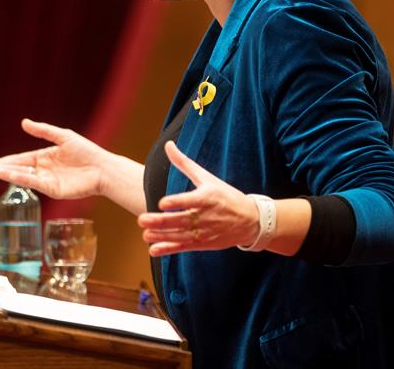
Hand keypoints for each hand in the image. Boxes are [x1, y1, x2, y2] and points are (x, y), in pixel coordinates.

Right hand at [0, 119, 110, 199]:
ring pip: (24, 177)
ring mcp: (49, 181)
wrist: (103, 168)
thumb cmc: (86, 151)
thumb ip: (43, 130)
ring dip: (8, 174)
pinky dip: (22, 179)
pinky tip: (11, 176)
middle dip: (4, 169)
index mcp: (46, 157)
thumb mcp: (63, 136)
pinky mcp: (54, 190)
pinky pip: (35, 183)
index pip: (23, 159)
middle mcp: (45, 170)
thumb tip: (24, 122)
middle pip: (20, 169)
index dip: (8, 161)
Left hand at [138, 141, 258, 255]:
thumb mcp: (207, 177)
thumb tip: (168, 144)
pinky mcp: (204, 244)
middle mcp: (206, 216)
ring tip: (145, 234)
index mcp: (207, 197)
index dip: (176, 203)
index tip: (162, 203)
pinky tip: (154, 249)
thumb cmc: (226, 195)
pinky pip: (184, 247)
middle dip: (161, 222)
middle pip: (181, 220)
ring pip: (180, 235)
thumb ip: (184, 163)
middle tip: (142, 219)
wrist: (252, 221)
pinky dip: (169, 249)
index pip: (190, 201)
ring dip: (162, 236)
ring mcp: (205, 232)